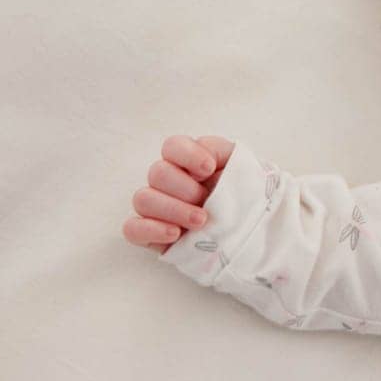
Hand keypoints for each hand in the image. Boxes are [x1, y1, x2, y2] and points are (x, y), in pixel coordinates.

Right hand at [123, 134, 235, 254]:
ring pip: (142, 200)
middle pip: (157, 173)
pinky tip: (176, 234)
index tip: (209, 169)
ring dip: (173, 210)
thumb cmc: (242, 195)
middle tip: (207, 200)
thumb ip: (222, 152)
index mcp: (187, 161)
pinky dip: (151, 229)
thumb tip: (205, 155)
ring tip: (201, 221)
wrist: (248, 229)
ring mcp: (156, 207)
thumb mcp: (241, 167)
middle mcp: (167, 181)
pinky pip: (132, 228)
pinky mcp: (150, 233)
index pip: (172, 146)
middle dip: (185, 188)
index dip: (187, 155)